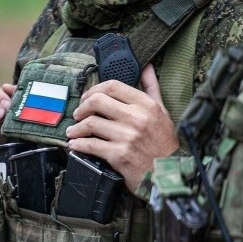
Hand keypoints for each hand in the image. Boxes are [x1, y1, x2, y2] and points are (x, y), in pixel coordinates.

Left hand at [66, 64, 178, 192]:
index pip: (113, 86)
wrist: (169, 175)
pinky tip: (76, 145)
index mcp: (146, 105)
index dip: (94, 89)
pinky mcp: (119, 155)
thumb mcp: (163, 112)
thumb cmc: (165, 144)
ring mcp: (127, 137)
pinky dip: (79, 145)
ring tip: (73, 132)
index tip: (87, 97)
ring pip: (90, 124)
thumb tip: (146, 66)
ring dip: (76, 128)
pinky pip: (91, 145)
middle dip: (82, 107)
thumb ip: (152, 88)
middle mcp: (136, 118)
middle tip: (77, 114)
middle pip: (97, 101)